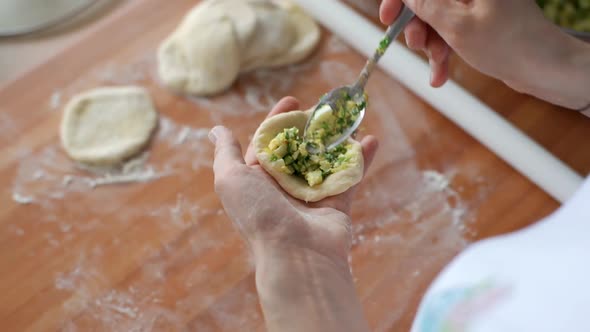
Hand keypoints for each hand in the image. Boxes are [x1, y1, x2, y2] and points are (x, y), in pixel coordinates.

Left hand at [210, 97, 377, 331]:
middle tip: (325, 107)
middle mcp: (284, 186)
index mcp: (258, 179)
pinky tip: (371, 139)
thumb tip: (215, 130)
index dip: (278, 120)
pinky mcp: (337, 204)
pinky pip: (350, 176)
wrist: (295, 254)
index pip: (268, 142)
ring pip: (326, 159)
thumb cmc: (259, 214)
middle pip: (300, 148)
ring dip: (338, 138)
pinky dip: (361, 159)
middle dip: (311, 126)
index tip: (293, 99)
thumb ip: (226, 153)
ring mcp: (312, 195)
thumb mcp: (231, 179)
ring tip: (350, 118)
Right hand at [380, 0, 589, 109]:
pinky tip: (440, 73)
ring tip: (436, 66)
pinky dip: (443, 51)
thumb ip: (425, 4)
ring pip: (436, 19)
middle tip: (417, 46)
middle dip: (418, 26)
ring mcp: (475, 3)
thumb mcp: (456, 25)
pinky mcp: (478, 20)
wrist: (544, 68)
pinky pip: (450, 31)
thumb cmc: (507, 43)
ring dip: (430, 45)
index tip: (387, 16)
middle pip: (427, 1)